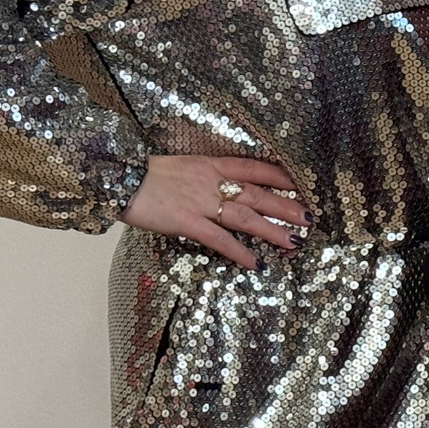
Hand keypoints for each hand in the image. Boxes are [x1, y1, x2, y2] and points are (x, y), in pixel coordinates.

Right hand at [120, 156, 309, 269]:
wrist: (119, 177)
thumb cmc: (146, 174)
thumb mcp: (181, 167)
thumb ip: (203, 177)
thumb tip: (221, 188)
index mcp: (211, 164)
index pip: (254, 167)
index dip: (279, 176)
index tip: (300, 184)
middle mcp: (212, 181)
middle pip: (257, 194)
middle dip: (286, 206)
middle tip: (309, 218)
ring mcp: (201, 202)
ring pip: (246, 217)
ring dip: (272, 230)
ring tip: (294, 241)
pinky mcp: (187, 222)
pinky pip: (219, 239)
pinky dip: (239, 251)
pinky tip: (256, 263)